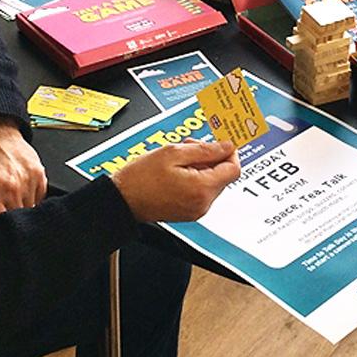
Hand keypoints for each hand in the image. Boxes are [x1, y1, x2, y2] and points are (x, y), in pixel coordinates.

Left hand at [0, 116, 46, 228]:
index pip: (1, 228)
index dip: (1, 237)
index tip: (1, 238)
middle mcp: (12, 187)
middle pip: (19, 221)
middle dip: (14, 225)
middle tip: (6, 217)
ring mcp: (29, 181)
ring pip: (32, 212)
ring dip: (23, 211)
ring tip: (12, 199)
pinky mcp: (41, 176)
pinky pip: (41, 199)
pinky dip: (32, 200)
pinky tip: (21, 189)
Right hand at [112, 140, 239, 222]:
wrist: (122, 199)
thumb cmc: (141, 178)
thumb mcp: (173, 153)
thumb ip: (205, 149)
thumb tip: (226, 147)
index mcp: (201, 188)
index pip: (234, 169)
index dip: (229, 153)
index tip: (221, 143)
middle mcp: (203, 203)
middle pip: (224, 175)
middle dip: (211, 158)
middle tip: (190, 147)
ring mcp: (197, 210)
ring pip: (213, 183)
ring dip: (202, 167)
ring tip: (179, 159)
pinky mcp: (190, 213)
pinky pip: (202, 192)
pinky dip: (196, 178)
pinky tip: (178, 171)